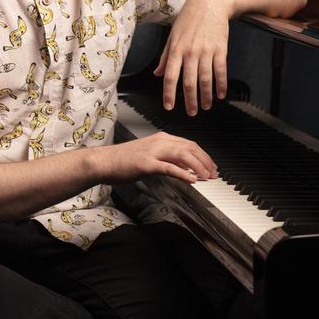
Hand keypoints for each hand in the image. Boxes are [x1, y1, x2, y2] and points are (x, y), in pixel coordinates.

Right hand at [101, 132, 217, 183]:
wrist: (104, 161)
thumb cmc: (124, 160)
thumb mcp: (151, 156)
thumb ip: (169, 160)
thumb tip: (186, 168)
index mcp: (161, 138)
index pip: (189, 144)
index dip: (203, 156)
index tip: (212, 166)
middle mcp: (159, 142)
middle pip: (190, 148)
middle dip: (205, 161)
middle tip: (214, 173)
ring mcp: (153, 152)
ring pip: (183, 155)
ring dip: (198, 167)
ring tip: (207, 177)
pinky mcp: (146, 163)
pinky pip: (169, 167)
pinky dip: (183, 173)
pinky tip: (192, 180)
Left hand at [153, 0, 230, 114]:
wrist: (209, 3)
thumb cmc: (189, 19)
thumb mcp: (172, 36)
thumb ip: (165, 57)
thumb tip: (157, 73)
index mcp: (176, 49)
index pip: (170, 77)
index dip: (169, 94)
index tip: (169, 107)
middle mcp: (190, 52)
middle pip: (189, 82)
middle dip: (190, 101)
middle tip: (191, 113)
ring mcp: (206, 51)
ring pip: (206, 79)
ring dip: (206, 96)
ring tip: (205, 106)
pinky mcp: (220, 49)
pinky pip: (221, 71)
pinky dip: (221, 85)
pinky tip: (220, 94)